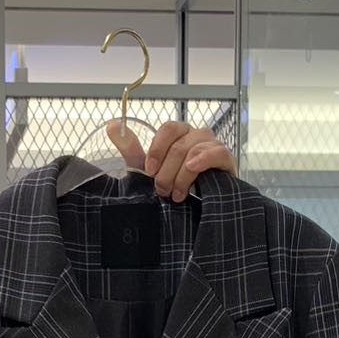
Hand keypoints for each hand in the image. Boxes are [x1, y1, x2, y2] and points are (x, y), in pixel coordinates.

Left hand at [108, 119, 237, 200]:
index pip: (169, 129)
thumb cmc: (173, 187)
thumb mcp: (148, 171)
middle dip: (167, 170)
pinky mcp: (226, 160)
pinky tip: (193, 170)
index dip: (157, 148)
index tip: (149, 170)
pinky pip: (217, 152)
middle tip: (161, 191)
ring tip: (176, 195)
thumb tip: (112, 125)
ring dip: (181, 174)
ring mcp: (213, 146)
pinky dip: (203, 159)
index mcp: (179, 136)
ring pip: (195, 150)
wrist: (198, 212)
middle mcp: (197, 137)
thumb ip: (131, 150)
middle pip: (179, 143)